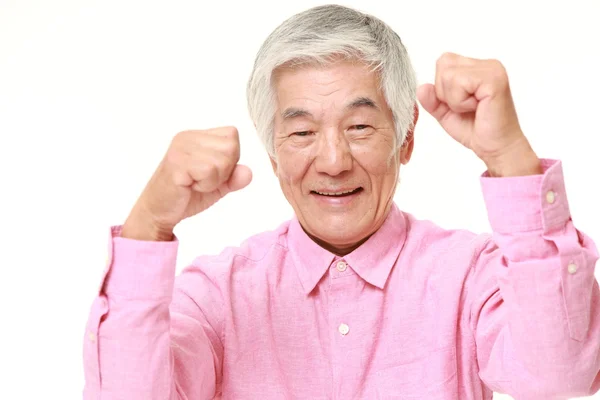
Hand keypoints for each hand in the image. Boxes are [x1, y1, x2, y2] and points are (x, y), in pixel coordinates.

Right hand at [122, 127, 251, 240]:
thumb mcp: (217, 185)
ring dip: (213, 180)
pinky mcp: (177, 164)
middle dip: (224, 171)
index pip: (232, 135)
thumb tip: (248, 172)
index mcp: (197, 136)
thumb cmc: (185, 195)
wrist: (158, 211)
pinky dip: (205, 185)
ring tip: (195, 183)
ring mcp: (181, 149)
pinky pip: (209, 171)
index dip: (230, 159)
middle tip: (203, 180)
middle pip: (231, 147)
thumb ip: (234, 177)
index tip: (211, 172)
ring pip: (222, 160)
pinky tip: (190, 187)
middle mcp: (188, 137)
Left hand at [417, 52, 540, 176]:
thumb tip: (421, 87)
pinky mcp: (494, 79)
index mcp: (476, 67)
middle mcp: (486, 64)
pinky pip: (459, 82)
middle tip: (466, 107)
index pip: (443, 62)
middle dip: (445, 92)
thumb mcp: (445, 113)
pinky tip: (477, 108)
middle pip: (443, 64)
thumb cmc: (475, 129)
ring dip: (454, 99)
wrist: (496, 148)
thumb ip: (432, 100)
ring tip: (472, 108)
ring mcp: (492, 70)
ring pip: (448, 74)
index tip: (460, 104)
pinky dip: (460, 101)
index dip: (442, 87)